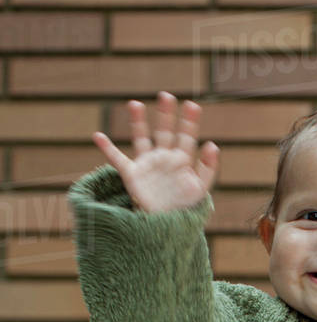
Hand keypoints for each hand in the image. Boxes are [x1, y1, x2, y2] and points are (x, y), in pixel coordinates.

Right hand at [91, 91, 218, 212]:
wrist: (164, 226)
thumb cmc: (183, 207)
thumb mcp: (200, 189)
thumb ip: (208, 168)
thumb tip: (213, 144)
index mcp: (181, 160)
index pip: (186, 137)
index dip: (190, 122)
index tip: (193, 105)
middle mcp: (163, 158)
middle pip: (164, 131)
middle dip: (166, 115)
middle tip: (167, 95)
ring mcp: (147, 165)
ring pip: (141, 138)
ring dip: (138, 122)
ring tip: (135, 103)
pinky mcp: (132, 175)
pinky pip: (117, 160)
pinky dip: (107, 149)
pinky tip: (98, 136)